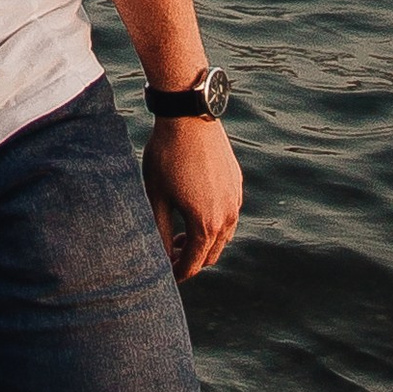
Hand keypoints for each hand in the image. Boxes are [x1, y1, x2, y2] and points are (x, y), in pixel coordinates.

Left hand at [143, 112, 241, 279]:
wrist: (189, 117)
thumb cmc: (166, 156)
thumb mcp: (156, 197)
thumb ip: (158, 231)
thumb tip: (159, 256)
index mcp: (206, 225)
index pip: (194, 264)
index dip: (178, 273)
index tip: (164, 274)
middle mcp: (227, 216)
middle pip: (211, 254)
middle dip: (191, 260)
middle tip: (169, 255)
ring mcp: (235, 199)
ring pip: (222, 235)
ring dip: (203, 241)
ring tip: (179, 233)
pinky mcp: (236, 183)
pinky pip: (228, 214)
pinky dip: (213, 221)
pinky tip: (194, 210)